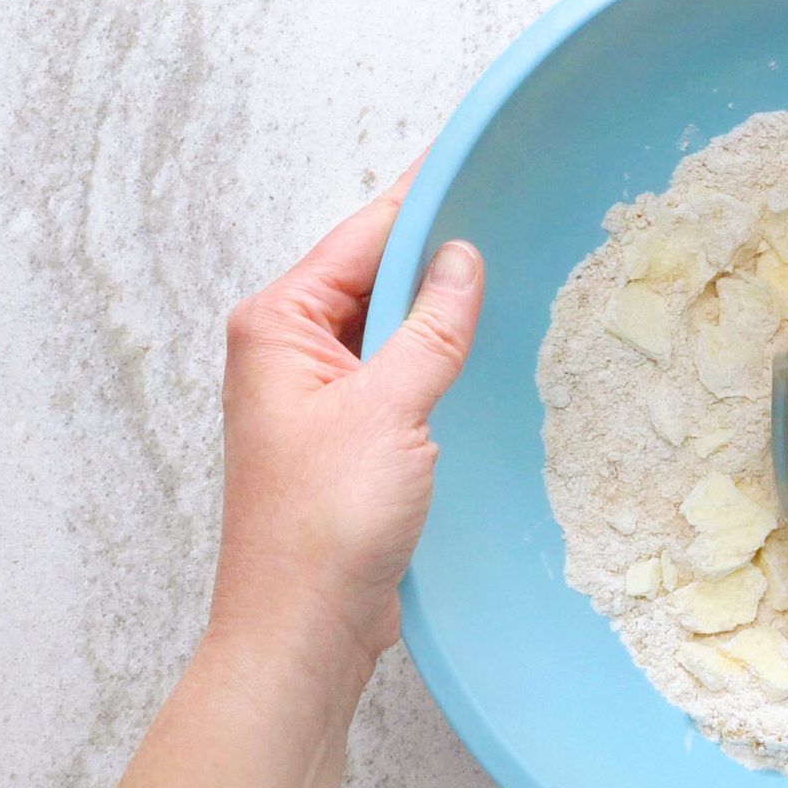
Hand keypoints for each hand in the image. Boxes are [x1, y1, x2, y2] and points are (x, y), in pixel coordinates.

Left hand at [209, 161, 484, 678]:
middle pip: (374, 275)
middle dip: (437, 249)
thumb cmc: (324, 526)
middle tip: (510, 206)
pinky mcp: (346, 437)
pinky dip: (437, 356)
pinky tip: (482, 348)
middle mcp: (288, 351)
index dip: (423, 198)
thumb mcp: (391, 411)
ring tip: (510, 268)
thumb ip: (431, 328)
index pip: (363, 237)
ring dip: (440, 308)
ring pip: (390, 326)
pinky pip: (398, 372)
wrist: (302, 632)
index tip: (473, 155)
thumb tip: (461, 258)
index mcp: (277, 326)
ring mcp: (317, 395)